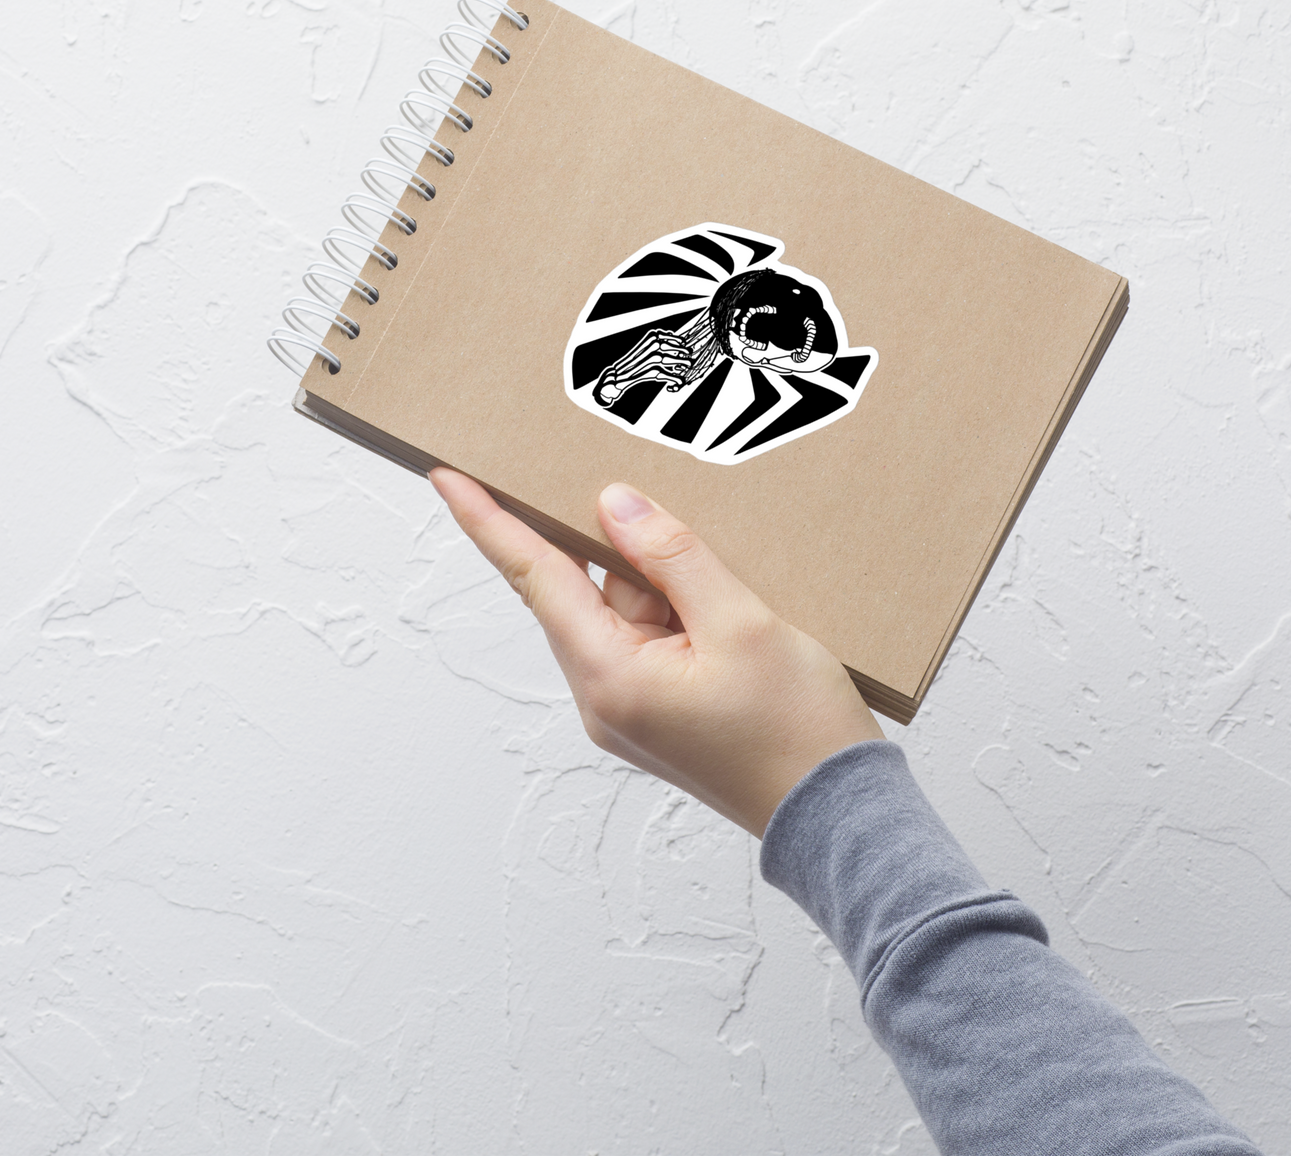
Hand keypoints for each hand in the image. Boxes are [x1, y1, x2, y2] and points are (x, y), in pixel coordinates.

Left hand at [430, 470, 883, 836]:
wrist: (839, 818)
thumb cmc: (797, 732)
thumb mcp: (741, 624)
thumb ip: (673, 557)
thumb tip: (613, 505)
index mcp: (610, 677)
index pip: (536, 578)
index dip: (489, 522)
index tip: (448, 476)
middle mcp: (605, 697)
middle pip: (587, 589)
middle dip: (621, 544)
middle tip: (649, 495)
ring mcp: (632, 709)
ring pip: (627, 610)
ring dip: (666, 581)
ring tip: (733, 583)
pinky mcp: (662, 711)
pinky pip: (653, 636)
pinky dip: (680, 608)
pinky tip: (728, 602)